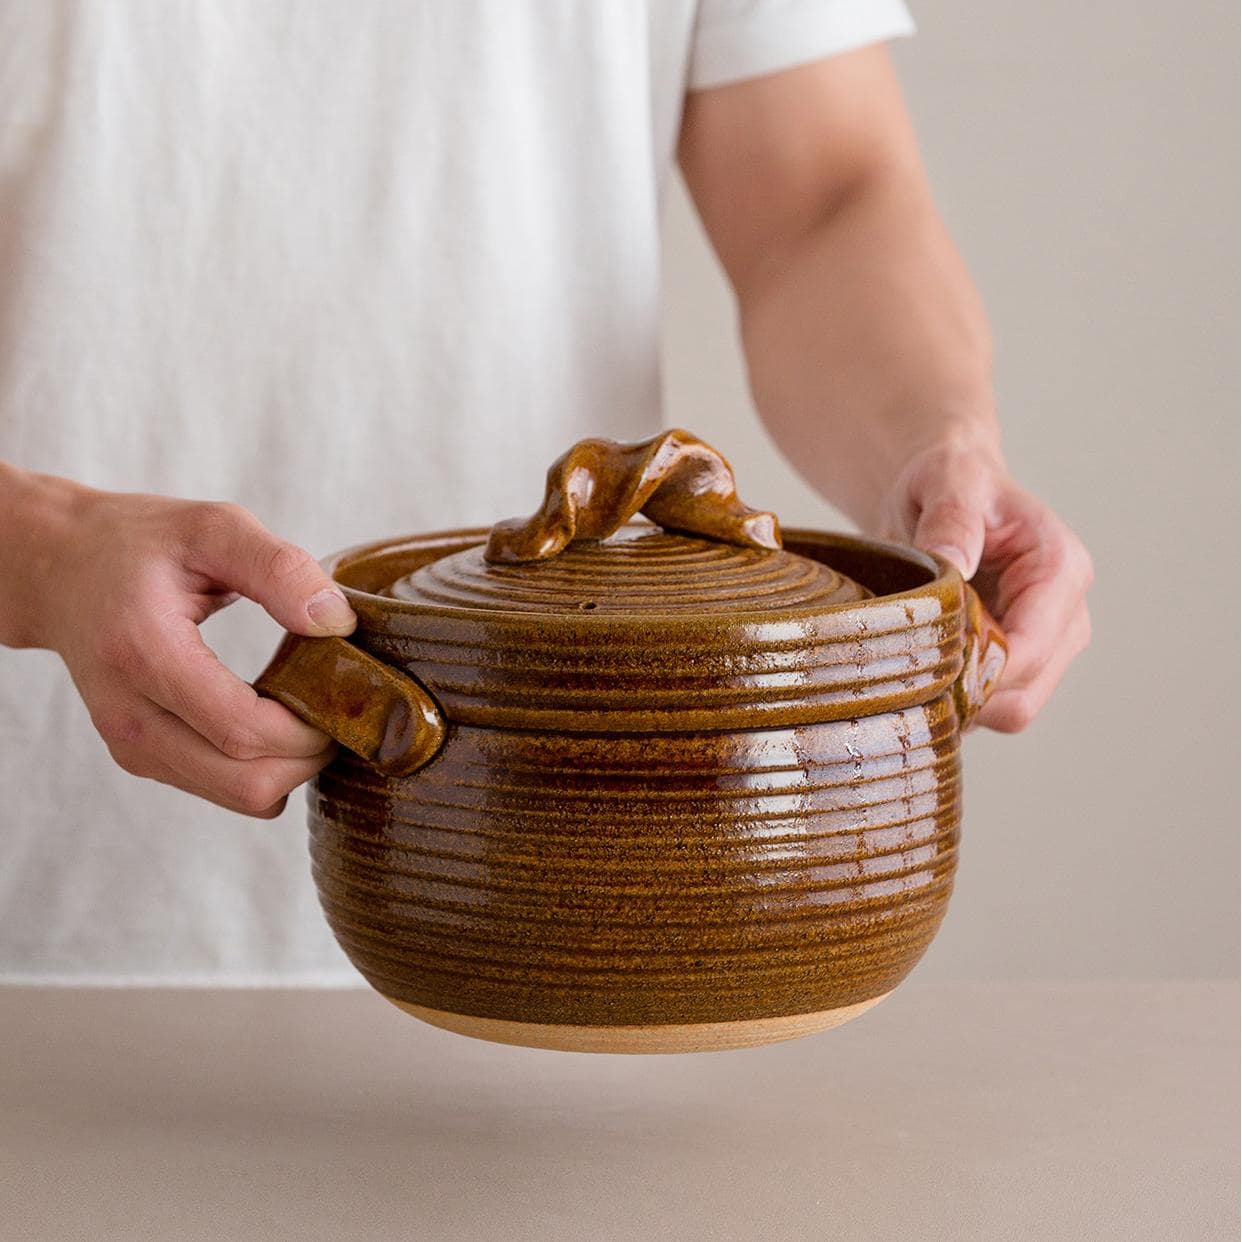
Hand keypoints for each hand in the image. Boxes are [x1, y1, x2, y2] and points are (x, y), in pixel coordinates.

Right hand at [32, 485, 356, 815]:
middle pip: (247, 783)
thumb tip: (336, 623)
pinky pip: (223, 789)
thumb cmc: (143, 543)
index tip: (341, 690)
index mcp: (144, 653)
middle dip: (310, 757)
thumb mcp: (213, 526)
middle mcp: (130, 714)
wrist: (62, 568)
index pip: (243, 730)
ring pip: (239, 797)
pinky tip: (275, 722)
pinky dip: (264, 768)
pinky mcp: (141, 757)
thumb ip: (278, 568)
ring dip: (292, 768)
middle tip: (336, 708)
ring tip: (310, 713)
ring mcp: (132, 744)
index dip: (309, 728)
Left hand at [876, 442, 1092, 731]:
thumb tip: (952, 564)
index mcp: (1060, 570)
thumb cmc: (950, 481)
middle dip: (963, 690)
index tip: (919, 655)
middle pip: (1021, 698)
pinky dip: (951, 698)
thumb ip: (953, 520)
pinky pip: (987, 708)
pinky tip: (921, 662)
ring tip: (911, 654)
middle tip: (903, 660)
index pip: (1029, 650)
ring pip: (1006, 713)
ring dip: (955, 698)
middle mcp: (1067, 619)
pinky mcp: (1018, 667)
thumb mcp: (949, 481)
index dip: (975, 667)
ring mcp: (1046, 650)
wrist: (944, 493)